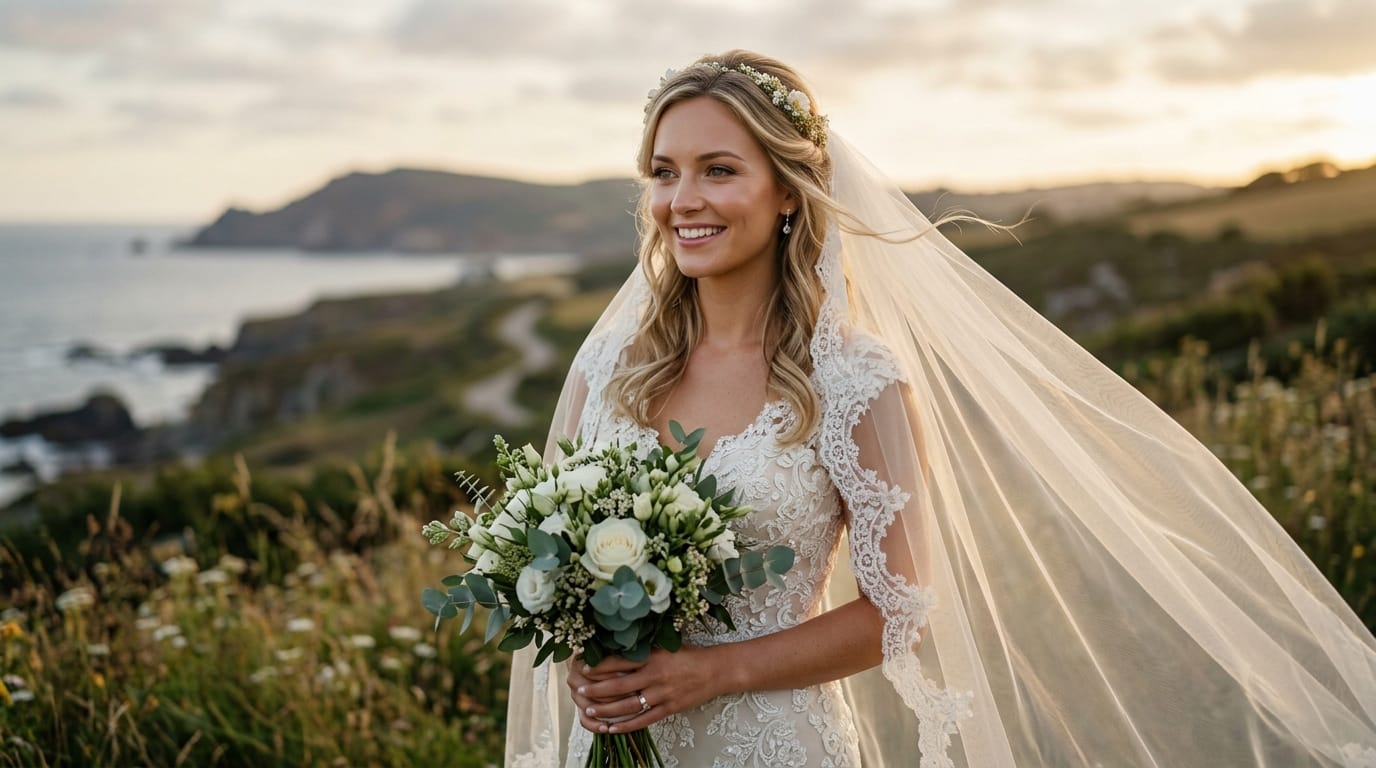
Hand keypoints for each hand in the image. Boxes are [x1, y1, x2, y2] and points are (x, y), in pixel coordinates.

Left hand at [566, 644, 727, 733]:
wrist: (716, 670)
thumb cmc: (689, 656)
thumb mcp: (664, 647)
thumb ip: (643, 651)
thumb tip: (616, 652)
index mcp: (652, 657)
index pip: (619, 662)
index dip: (599, 666)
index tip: (583, 668)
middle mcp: (655, 676)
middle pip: (619, 685)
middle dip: (597, 690)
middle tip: (580, 692)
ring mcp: (662, 695)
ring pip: (628, 705)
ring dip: (607, 709)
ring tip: (590, 710)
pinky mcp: (669, 709)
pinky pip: (643, 720)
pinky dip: (626, 726)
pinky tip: (612, 728)